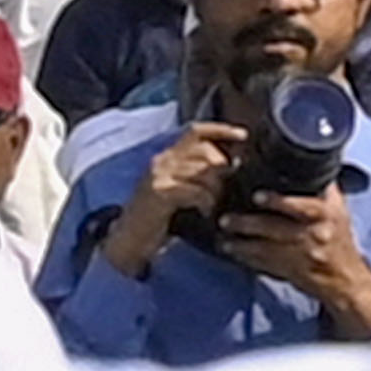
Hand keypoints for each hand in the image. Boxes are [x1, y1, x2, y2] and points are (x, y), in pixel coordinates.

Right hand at [103, 117, 247, 272]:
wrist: (128, 241)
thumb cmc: (157, 218)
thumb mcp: (177, 190)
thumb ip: (196, 174)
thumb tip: (232, 165)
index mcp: (166, 156)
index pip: (195, 131)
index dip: (221, 129)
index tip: (242, 134)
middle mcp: (161, 160)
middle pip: (205, 150)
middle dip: (222, 167)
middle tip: (225, 187)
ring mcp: (158, 175)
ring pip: (203, 170)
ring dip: (215, 189)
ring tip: (213, 204)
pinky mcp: (158, 192)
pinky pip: (195, 190)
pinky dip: (206, 202)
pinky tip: (205, 212)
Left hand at [205, 176, 370, 338]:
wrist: (345, 278)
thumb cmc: (339, 239)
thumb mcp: (338, 211)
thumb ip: (324, 191)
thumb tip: (309, 164)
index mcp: (326, 214)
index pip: (302, 206)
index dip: (278, 201)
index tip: (256, 196)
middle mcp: (314, 234)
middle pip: (275, 228)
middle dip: (247, 224)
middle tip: (225, 220)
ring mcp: (301, 256)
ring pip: (264, 249)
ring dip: (241, 244)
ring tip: (223, 240)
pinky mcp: (290, 272)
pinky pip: (264, 265)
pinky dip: (247, 259)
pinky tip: (233, 253)